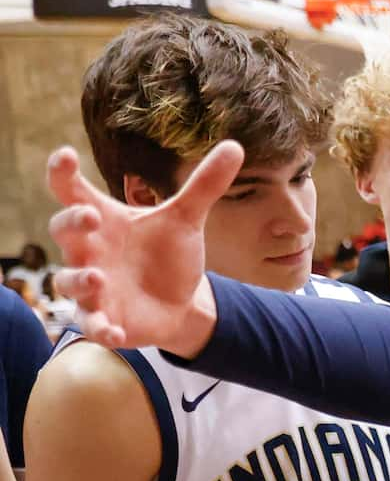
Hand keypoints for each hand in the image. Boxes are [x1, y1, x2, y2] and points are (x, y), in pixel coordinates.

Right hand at [43, 142, 233, 355]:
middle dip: (72, 223)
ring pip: (68, 280)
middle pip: (64, 231)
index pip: (72, 191)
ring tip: (98, 276)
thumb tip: (235, 147)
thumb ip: (204, 185)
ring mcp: (92, 286)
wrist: (180, 301)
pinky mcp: (103, 318)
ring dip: (79, 280)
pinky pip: (91, 325)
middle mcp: (90, 250)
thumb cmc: (168, 255)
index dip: (62, 174)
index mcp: (104, 219)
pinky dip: (99, 329)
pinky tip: (114, 333)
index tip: (65, 156)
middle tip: (90, 216)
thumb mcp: (187, 219)